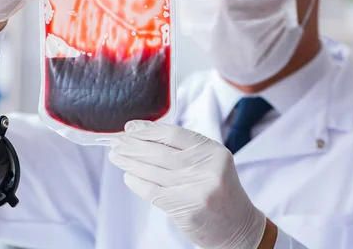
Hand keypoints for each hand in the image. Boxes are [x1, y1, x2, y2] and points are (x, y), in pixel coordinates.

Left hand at [109, 120, 266, 248]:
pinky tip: (128, 176)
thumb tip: (140, 133)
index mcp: (213, 151)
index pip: (173, 134)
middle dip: (133, 146)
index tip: (130, 127)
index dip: (148, 130)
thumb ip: (183, 150)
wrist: (237, 226)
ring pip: (154, 172)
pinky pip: (153, 192)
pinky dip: (137, 183)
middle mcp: (208, 168)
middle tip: (115, 142)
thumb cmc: (218, 191)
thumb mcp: (210, 163)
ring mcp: (198, 190)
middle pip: (161, 153)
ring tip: (115, 156)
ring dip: (130, 163)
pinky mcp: (188, 210)